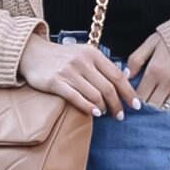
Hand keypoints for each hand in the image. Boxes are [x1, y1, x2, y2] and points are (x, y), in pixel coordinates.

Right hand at [18, 32, 141, 117]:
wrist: (33, 53)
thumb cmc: (62, 57)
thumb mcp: (84, 53)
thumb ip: (102, 65)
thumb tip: (125, 78)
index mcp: (93, 53)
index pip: (117, 75)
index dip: (129, 92)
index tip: (136, 105)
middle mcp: (82, 61)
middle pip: (108, 87)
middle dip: (117, 104)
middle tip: (120, 115)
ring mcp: (68, 71)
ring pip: (94, 94)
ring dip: (103, 108)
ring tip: (104, 113)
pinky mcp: (56, 81)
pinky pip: (76, 98)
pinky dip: (87, 107)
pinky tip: (94, 113)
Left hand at [125, 30, 169, 110]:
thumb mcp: (153, 41)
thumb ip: (137, 59)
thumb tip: (126, 75)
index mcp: (155, 70)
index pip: (139, 95)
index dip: (134, 101)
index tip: (131, 103)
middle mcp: (168, 82)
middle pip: (151, 106)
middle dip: (145, 110)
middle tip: (141, 111)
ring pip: (166, 110)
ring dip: (159, 113)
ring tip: (154, 113)